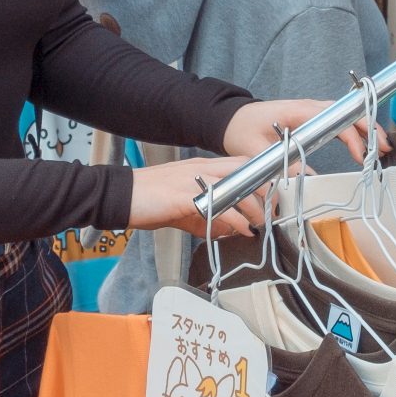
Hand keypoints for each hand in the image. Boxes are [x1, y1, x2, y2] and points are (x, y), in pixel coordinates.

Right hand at [127, 155, 266, 240]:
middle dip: (266, 191)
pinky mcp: (184, 196)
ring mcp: (193, 180)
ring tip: (261, 223)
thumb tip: (231, 231)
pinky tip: (242, 229)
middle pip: (247, 172)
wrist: (120, 195)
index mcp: (203, 168)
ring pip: (237, 186)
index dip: (263, 179)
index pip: (243, 165)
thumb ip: (209, 217)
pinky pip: (217, 205)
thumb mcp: (185, 207)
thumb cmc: (149, 200)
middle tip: (274, 211)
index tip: (276, 196)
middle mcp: (202, 169)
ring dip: (255, 207)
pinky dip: (235, 219)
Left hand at [222, 97, 385, 171]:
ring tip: (382, 146)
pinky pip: (337, 120)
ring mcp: (310, 111)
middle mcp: (308, 107)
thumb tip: (307, 180)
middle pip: (346, 112)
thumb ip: (281, 164)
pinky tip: (364, 144)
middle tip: (386, 148)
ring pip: (345, 115)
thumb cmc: (240, 130)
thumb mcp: (256, 151)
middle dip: (369, 127)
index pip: (333, 121)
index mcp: (296, 111)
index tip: (361, 157)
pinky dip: (353, 130)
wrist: (230, 119)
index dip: (350, 137)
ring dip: (364, 129)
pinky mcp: (310, 118)